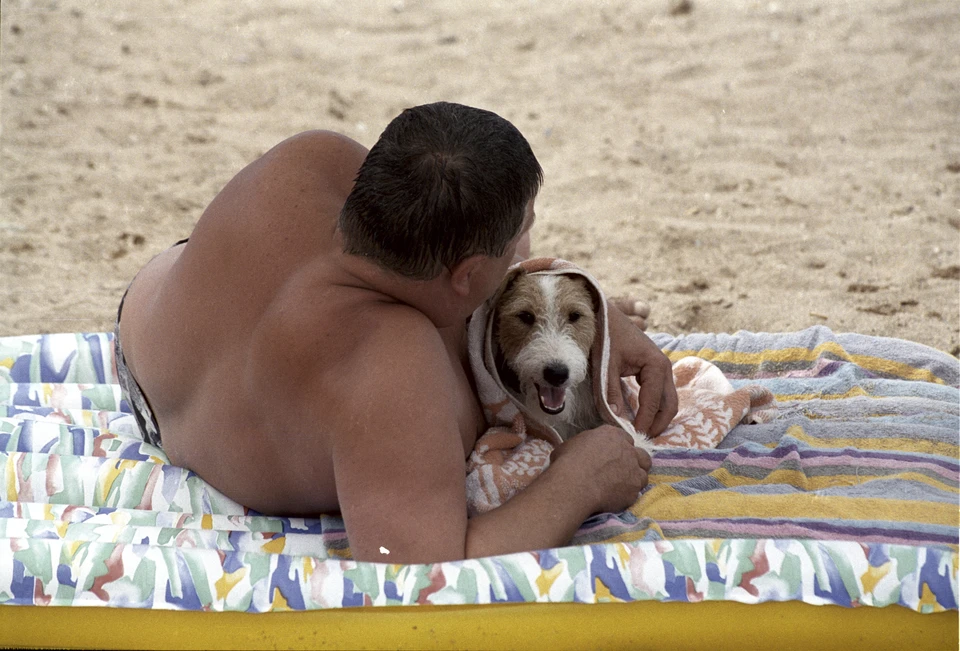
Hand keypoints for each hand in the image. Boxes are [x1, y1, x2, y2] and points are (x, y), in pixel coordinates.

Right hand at [550, 425, 651, 513]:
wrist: (574, 484)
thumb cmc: (567, 462)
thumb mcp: (573, 444)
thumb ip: (585, 445)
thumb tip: (581, 451)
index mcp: (612, 435)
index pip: (625, 438)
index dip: (619, 448)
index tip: (612, 456)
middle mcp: (627, 450)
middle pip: (641, 455)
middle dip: (635, 462)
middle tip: (623, 471)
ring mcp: (633, 470)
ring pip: (643, 474)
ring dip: (635, 479)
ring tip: (621, 487)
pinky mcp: (634, 489)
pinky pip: (636, 492)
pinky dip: (628, 495)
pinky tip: (616, 498)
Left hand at [602, 302, 678, 436]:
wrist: (605, 315)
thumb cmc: (605, 336)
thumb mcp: (605, 365)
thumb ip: (610, 392)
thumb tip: (616, 420)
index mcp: (656, 364)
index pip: (654, 401)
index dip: (645, 421)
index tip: (634, 436)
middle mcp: (664, 367)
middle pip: (669, 404)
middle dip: (658, 424)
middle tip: (642, 439)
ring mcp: (661, 369)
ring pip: (667, 401)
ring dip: (657, 418)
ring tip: (641, 432)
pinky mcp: (653, 371)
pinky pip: (659, 394)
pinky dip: (653, 408)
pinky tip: (639, 419)